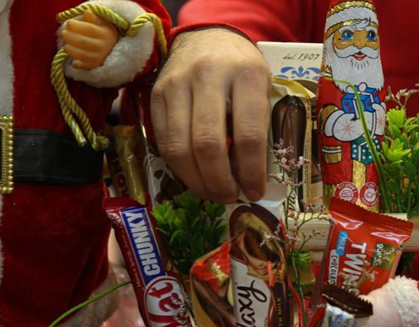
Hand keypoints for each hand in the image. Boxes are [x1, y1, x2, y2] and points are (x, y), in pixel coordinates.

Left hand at [60, 10, 119, 69]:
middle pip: (83, 42)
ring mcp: (99, 57)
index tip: (68, 23)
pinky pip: (85, 66)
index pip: (89, 29)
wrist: (114, 48)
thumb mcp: (102, 23)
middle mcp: (103, 46)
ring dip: (72, 51)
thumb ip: (94, 18)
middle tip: (63, 33)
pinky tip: (73, 62)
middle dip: (71, 37)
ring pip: (83, 55)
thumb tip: (87, 12)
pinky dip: (78, 65)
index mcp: (104, 34)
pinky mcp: (95, 65)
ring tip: (65, 46)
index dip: (77, 26)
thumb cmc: (103, 32)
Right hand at [151, 28, 270, 203]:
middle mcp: (208, 76)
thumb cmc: (242, 71)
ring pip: (179, 147)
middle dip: (219, 181)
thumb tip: (249, 179)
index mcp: (246, 75)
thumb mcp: (263, 89)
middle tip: (230, 196)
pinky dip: (179, 167)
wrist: (206, 37)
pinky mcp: (154, 95)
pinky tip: (195, 175)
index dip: (251, 172)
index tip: (255, 191)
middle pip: (208, 144)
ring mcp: (176, 84)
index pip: (248, 135)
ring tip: (212, 192)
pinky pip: (163, 142)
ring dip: (196, 181)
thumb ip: (259, 127)